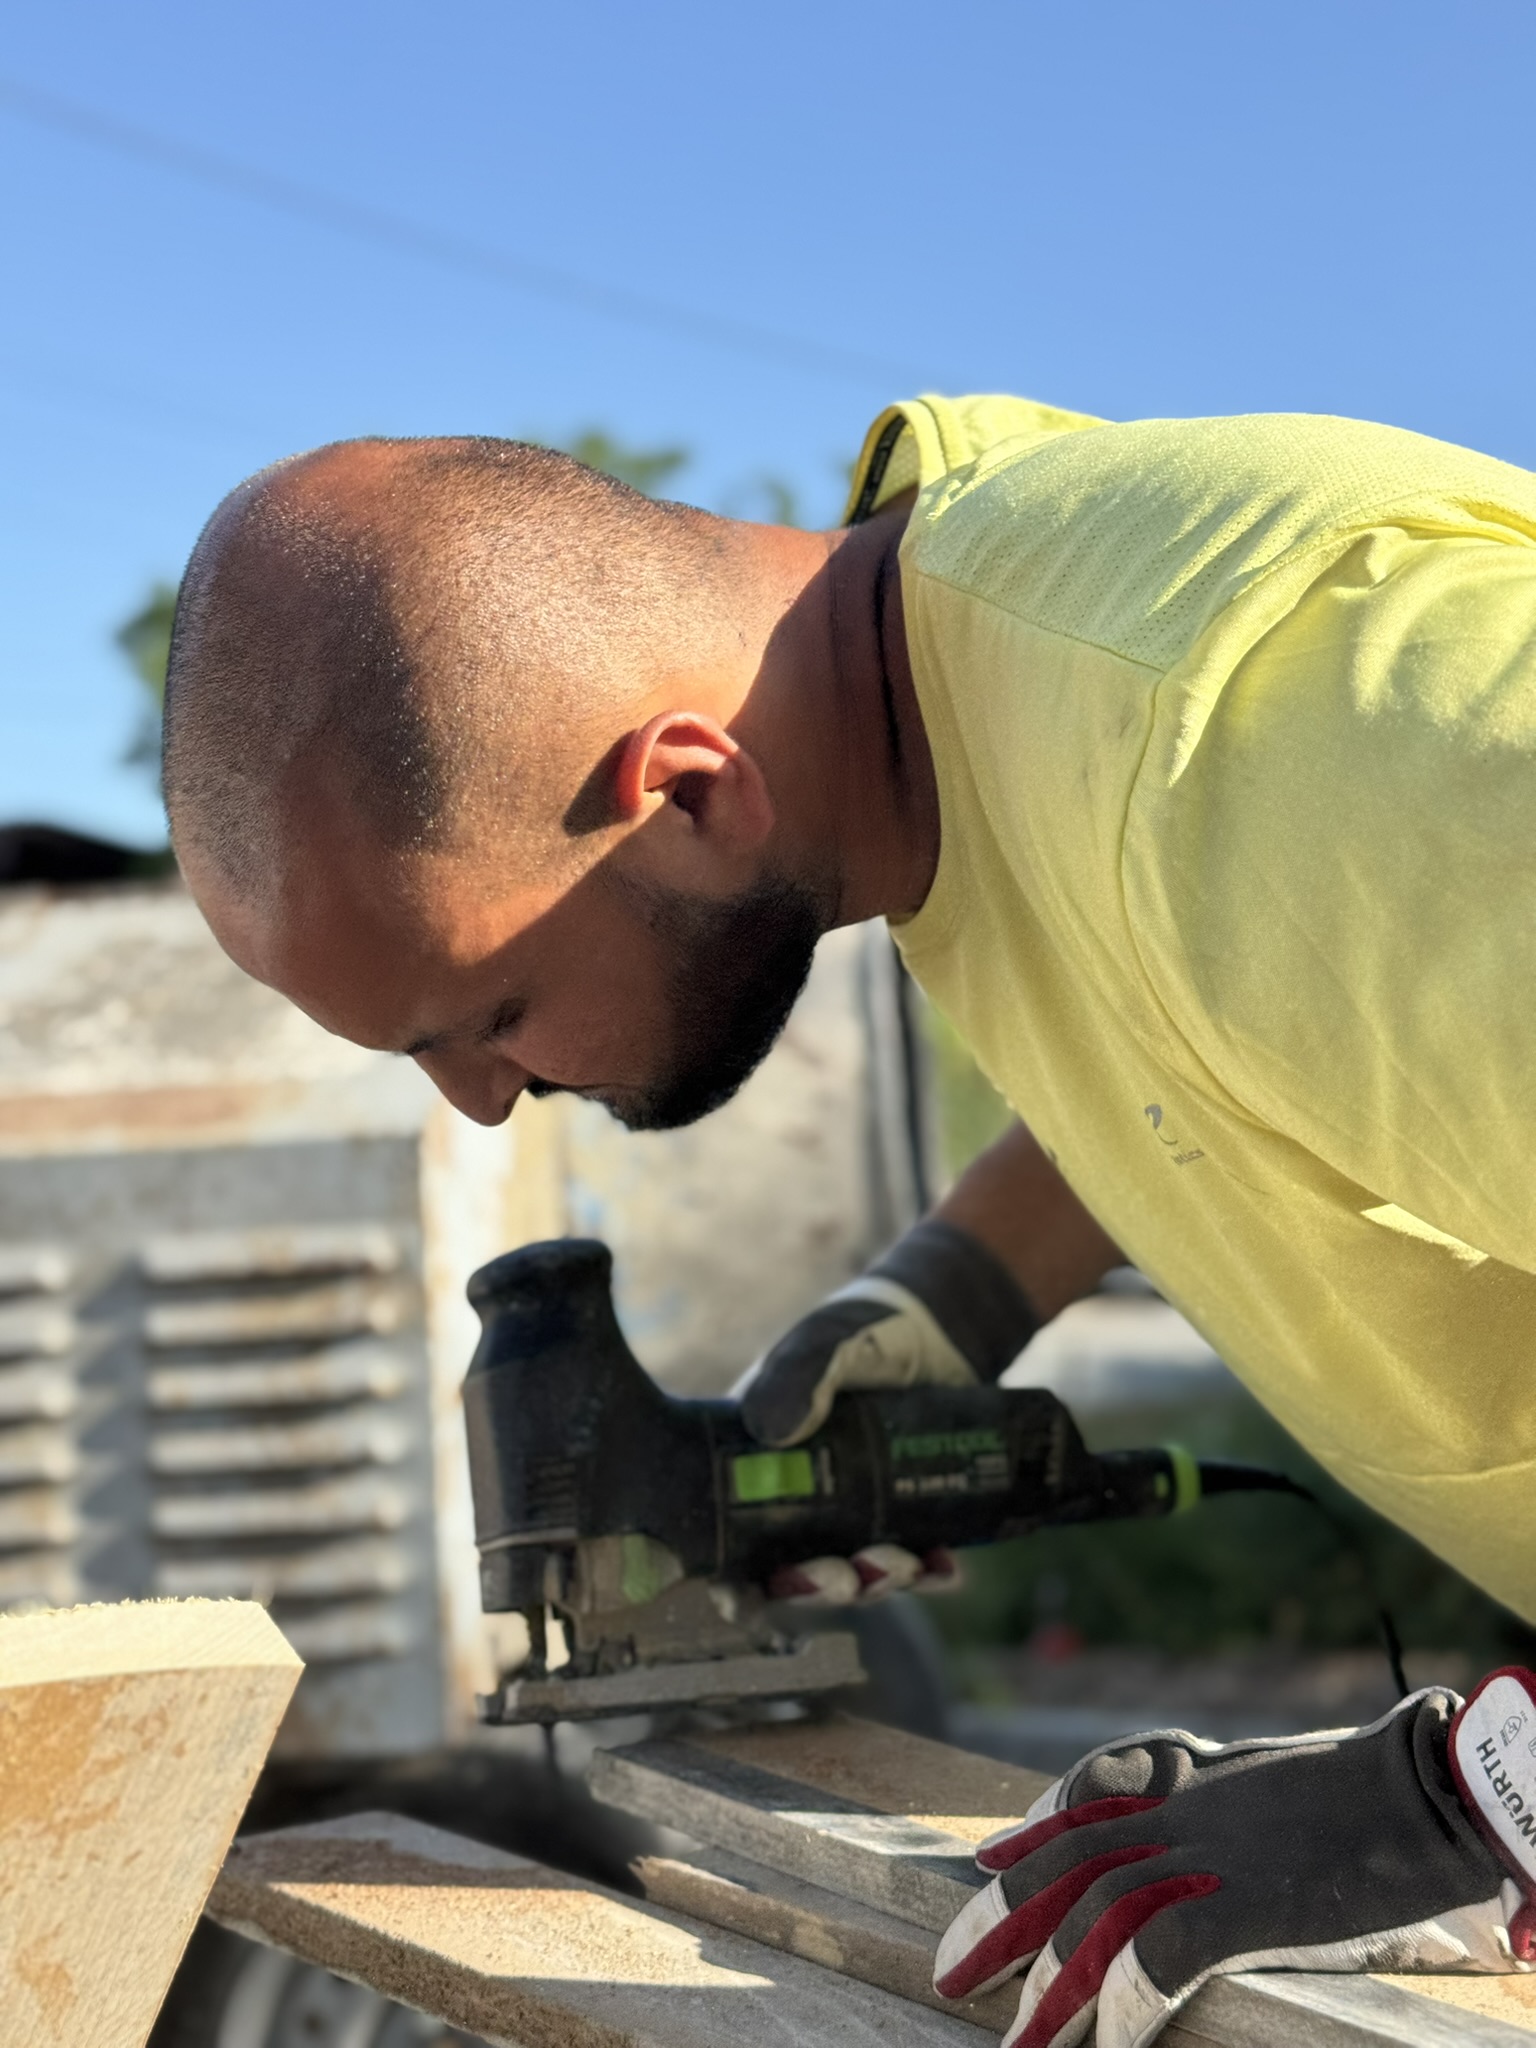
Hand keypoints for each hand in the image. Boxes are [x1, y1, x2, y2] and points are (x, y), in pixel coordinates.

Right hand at [734, 1217, 1036, 1602]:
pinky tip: (945, 1569)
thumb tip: (773, 1433)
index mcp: (758, 1462)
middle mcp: (802, 1497)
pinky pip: (915, 1558)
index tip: (741, 1602)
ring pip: (855, 1571)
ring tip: (905, 1566)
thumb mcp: (825, 1345)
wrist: (946, 1328)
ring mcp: (857, 1510)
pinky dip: (928, 1572)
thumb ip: (798, 1375)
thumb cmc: (866, 1329)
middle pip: (793, 1568)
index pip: (729, 1538)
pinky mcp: (908, 1512)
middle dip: (817, 1586)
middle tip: (845, 1577)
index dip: (728, 1580)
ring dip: (876, 1582)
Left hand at [933, 1670, 1535, 2047]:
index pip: (1088, 1798)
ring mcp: (1208, 1855)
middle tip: (951, 1972)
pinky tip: (1109, 2047)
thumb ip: (1236, 1810)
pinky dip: (1125, 2003)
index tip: (990, 1855)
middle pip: (1067, 1861)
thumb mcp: (1286, 1788)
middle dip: (1002, 1918)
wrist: (1431, 1784)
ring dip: (1051, 1985)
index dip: (1030, 1830)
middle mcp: (1185, 1815)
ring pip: (1097, 1917)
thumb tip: (1233, 1849)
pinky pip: (1158, 1957)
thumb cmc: (1381, 1789)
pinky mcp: (1243, 1903)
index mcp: (1196, 1786)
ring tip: (1015, 2043)